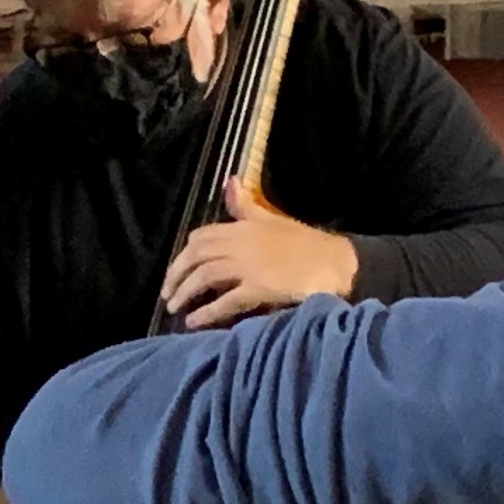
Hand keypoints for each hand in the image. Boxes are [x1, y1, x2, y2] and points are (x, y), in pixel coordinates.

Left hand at [159, 180, 360, 330]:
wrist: (336, 264)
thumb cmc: (307, 245)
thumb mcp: (273, 220)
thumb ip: (247, 206)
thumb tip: (230, 181)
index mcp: (244, 226)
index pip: (202, 236)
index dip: (185, 253)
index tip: (178, 269)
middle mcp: (241, 243)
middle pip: (196, 256)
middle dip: (176, 274)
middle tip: (167, 294)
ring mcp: (249, 265)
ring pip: (205, 276)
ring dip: (184, 293)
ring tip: (174, 309)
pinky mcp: (259, 288)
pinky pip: (224, 301)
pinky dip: (206, 313)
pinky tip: (194, 322)